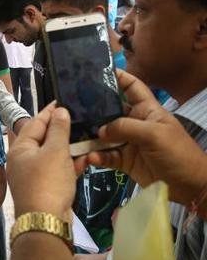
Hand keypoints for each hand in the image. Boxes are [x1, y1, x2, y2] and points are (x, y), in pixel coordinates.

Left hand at [8, 103, 80, 219]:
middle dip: (61, 129)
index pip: (35, 122)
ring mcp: (33, 175)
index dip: (50, 111)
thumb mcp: (55, 151)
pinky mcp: (44, 188)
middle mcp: (23, 160)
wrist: (46, 222)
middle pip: (43, 138)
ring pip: (52, 155)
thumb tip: (59, 111)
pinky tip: (86, 159)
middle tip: (78, 117)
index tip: (63, 101)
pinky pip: (57, 171)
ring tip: (86, 136)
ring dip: (69, 147)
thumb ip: (59, 129)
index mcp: (20, 148)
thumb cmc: (48, 182)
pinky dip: (70, 165)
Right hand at [87, 70, 206, 207]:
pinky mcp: (124, 161)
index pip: (132, 87)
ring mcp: (129, 143)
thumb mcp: (154, 135)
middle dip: (94, 110)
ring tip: (75, 137)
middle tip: (72, 108)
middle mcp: (135, 124)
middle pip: (111, 111)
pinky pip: (106, 156)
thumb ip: (126, 128)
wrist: (189, 187)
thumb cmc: (177, 154)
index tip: (96, 72)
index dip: (118, 77)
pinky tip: (90, 158)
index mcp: (147, 110)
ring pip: (104, 135)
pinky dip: (97, 157)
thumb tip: (99, 129)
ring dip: (91, 137)